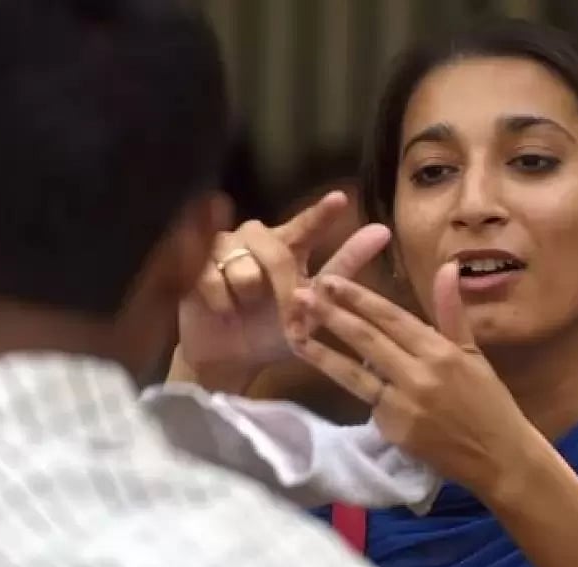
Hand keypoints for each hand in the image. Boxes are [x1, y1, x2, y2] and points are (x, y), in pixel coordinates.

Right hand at [175, 191, 390, 388]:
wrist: (228, 356)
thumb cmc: (271, 329)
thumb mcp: (312, 306)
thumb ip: (343, 266)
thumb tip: (383, 230)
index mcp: (286, 245)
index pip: (306, 225)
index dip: (321, 214)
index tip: (340, 199)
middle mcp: (255, 238)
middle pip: (275, 252)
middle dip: (282, 290)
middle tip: (285, 318)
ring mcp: (223, 246)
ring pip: (244, 268)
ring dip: (247, 298)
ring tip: (242, 308)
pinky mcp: (194, 261)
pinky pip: (214, 278)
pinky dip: (222, 302)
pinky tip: (221, 310)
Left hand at [289, 262, 542, 496]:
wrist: (499, 456)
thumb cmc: (488, 402)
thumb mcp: (473, 354)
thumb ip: (451, 312)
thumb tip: (447, 267)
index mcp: (441, 351)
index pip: (391, 317)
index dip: (358, 298)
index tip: (331, 280)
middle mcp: (420, 375)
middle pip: (368, 339)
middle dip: (332, 315)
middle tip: (301, 295)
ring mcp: (405, 405)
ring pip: (355, 373)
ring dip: (322, 351)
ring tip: (296, 332)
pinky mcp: (395, 431)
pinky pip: (368, 402)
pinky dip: (348, 384)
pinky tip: (325, 366)